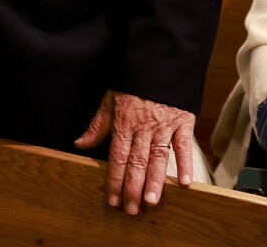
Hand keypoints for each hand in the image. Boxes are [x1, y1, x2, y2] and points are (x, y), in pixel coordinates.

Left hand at [74, 89, 195, 213]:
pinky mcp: (183, 121)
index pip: (117, 156)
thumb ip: (98, 124)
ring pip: (159, 156)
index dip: (114, 179)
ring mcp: (164, 124)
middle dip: (133, 187)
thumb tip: (80, 143)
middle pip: (137, 161)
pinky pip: (184, 145)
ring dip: (155, 180)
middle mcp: (143, 126)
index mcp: (124, 121)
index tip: (112, 200)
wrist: (159, 58)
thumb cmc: (133, 80)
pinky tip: (185, 183)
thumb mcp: (110, 98)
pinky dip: (186, 163)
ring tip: (152, 201)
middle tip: (132, 210)